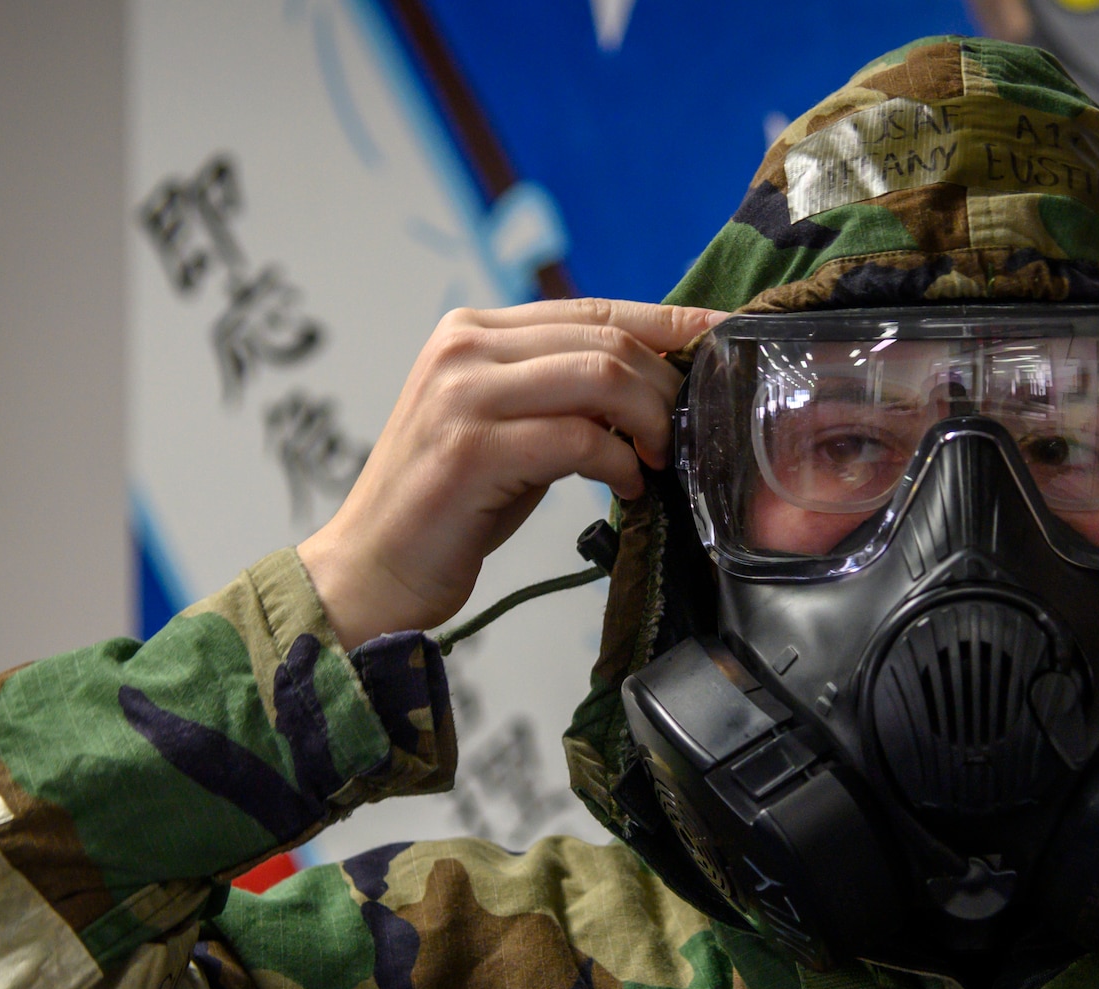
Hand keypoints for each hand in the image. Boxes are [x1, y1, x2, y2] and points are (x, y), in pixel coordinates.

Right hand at [297, 298, 724, 648]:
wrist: (372, 568)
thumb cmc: (451, 505)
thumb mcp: (510, 427)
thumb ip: (563, 393)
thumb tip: (655, 382)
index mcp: (472, 330)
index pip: (594, 308)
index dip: (670, 322)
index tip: (726, 336)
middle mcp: (463, 348)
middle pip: (605, 340)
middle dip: (665, 389)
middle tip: (686, 437)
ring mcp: (462, 394)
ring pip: (599, 378)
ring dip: (649, 423)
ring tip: (658, 462)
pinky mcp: (469, 449)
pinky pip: (578, 439)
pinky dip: (618, 465)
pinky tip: (625, 489)